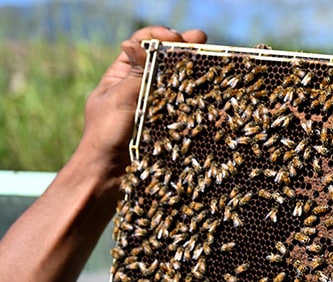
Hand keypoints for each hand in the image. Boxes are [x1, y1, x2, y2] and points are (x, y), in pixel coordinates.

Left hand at [75, 26, 205, 182]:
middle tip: (203, 40)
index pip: (141, 45)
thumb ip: (134, 72)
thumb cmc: (105, 136)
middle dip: (183, 48)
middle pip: (163, 60)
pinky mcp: (168, 125)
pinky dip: (196, 96)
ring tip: (211, 60)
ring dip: (192, 70)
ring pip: (176, 82)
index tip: (177, 38)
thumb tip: (134, 42)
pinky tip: (209, 90)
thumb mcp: (119, 98)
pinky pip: (183, 106)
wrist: (109, 177)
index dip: (159, 37)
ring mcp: (155, 106)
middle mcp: (139, 87)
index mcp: (121, 75)